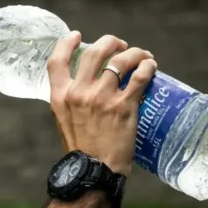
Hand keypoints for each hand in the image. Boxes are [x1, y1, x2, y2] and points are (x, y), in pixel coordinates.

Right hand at [46, 32, 156, 175]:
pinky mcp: (124, 106)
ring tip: (142, 56)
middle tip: (120, 45)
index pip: (56, 61)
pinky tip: (151, 66)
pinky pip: (139, 76)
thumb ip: (70, 101)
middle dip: (109, 42)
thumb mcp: (64, 121)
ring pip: (120, 60)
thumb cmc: (81, 151)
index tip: (76, 35)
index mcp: (60, 97)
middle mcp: (79, 93)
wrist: (94, 172)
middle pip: (94, 52)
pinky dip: (147, 67)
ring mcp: (102, 98)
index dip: (66, 43)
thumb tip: (85, 87)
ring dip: (134, 53)